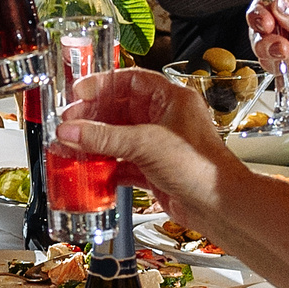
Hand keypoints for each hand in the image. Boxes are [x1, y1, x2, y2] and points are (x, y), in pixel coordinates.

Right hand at [51, 68, 245, 225]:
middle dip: (93, 117)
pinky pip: (124, 163)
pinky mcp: (156, 171)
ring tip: (71, 146)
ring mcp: (160, 146)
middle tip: (68, 123)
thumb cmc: (201, 167)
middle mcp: (166, 119)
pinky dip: (107, 166)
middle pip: (121, 109)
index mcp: (171, 99)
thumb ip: (105, 136)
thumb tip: (70, 130)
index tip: (78, 93)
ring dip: (96, 143)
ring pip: (120, 137)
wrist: (220, 206)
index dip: (102, 84)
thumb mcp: (146, 144)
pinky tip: (91, 170)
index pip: (130, 81)